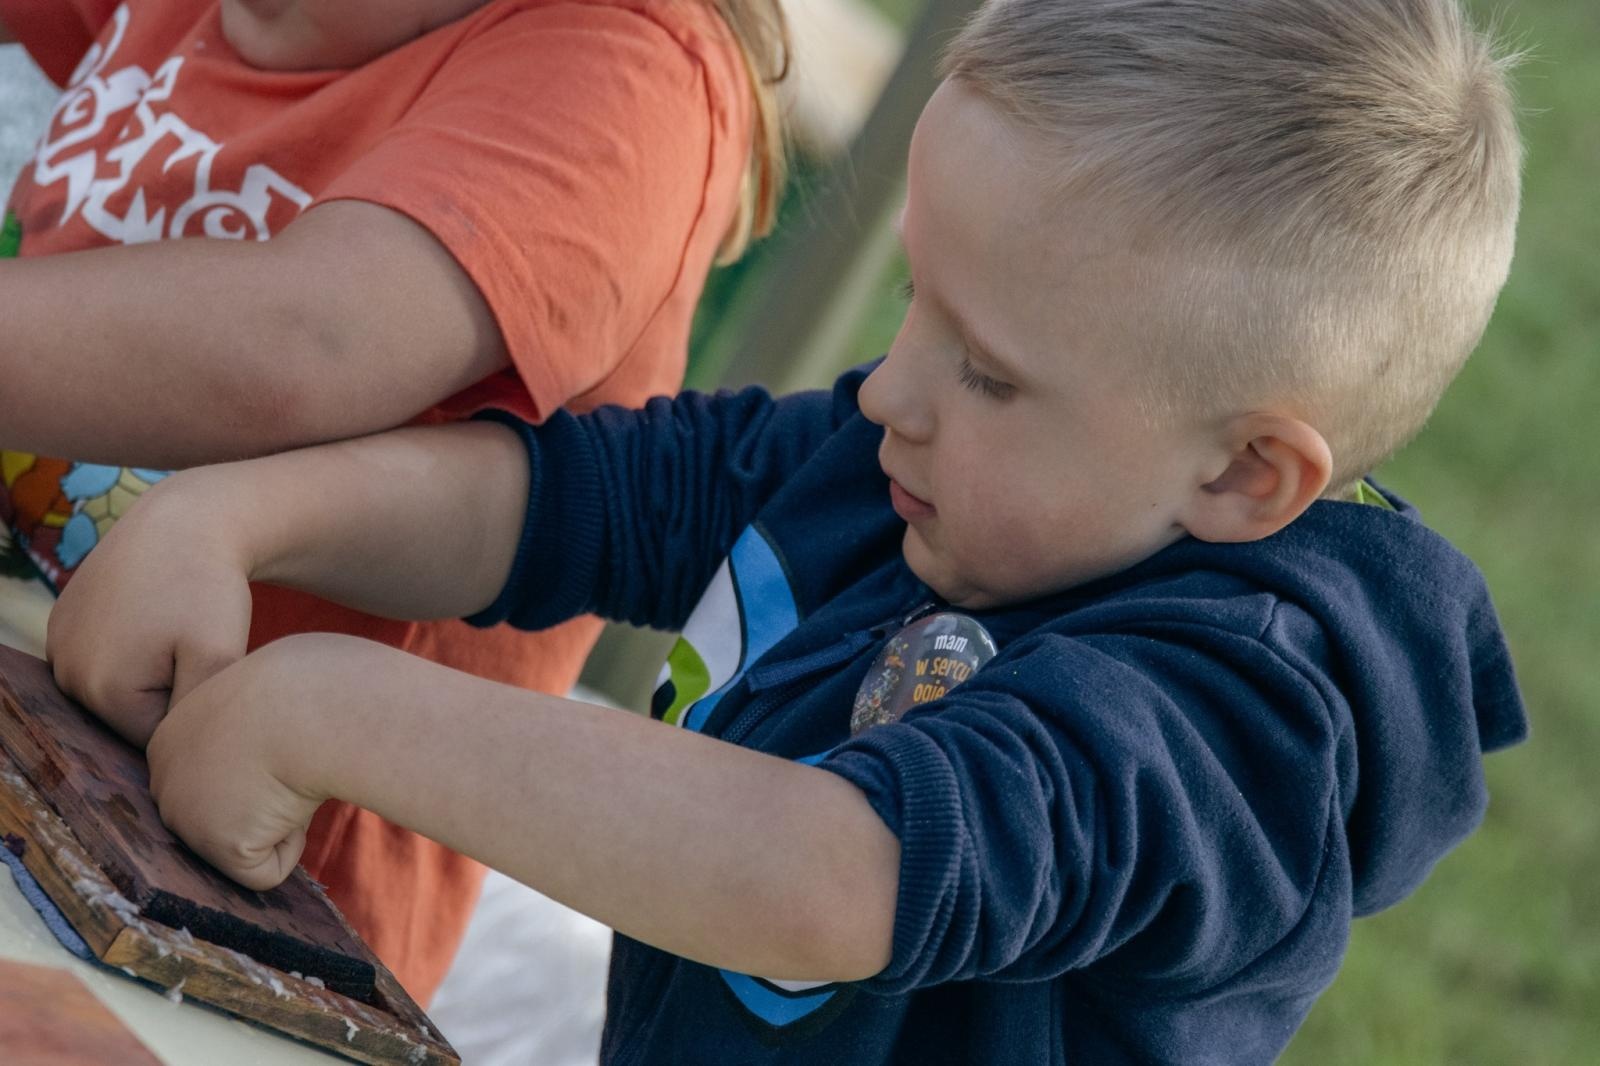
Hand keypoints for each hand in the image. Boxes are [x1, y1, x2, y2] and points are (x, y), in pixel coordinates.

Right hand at [48, 473, 253, 747]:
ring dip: (151, 673)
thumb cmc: (209, 588)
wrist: (184, 521)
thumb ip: (195, 715)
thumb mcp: (218, 656)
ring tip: (178, 631)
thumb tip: (172, 756)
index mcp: (102, 690)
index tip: (214, 671)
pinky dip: (131, 650)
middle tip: (198, 649)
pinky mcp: (61, 623)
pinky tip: (156, 619)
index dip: (193, 711)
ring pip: (116, 690)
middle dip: (169, 695)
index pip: (154, 740)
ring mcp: (56, 646)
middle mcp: (66, 674)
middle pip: (129, 718)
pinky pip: (103, 659)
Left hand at [147, 638, 330, 890]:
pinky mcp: (216, 847)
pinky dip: (292, 842)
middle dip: (264, 796)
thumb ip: (244, 736)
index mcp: (170, 740)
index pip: (216, 780)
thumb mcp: (258, 702)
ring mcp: (184, 816)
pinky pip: (268, 870)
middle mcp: (164, 781)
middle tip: (286, 753)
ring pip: (247, 841)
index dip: (260, 764)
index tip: (276, 732)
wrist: (309, 704)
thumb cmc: (300, 688)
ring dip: (279, 816)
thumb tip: (271, 757)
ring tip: (290, 771)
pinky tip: (293, 798)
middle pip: (226, 815)